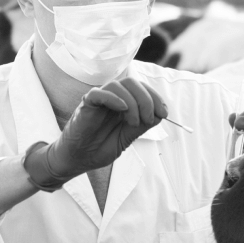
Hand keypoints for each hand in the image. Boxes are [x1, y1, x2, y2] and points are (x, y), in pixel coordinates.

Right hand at [24, 78, 166, 189]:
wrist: (79, 159)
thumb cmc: (100, 147)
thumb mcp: (128, 137)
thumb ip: (143, 125)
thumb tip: (161, 113)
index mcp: (123, 103)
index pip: (142, 89)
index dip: (156, 98)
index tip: (164, 113)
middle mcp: (112, 98)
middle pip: (132, 83)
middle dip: (147, 99)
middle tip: (149, 119)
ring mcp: (99, 100)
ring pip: (118, 85)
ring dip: (132, 102)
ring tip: (133, 122)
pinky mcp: (86, 105)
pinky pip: (99, 94)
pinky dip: (113, 98)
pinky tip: (122, 110)